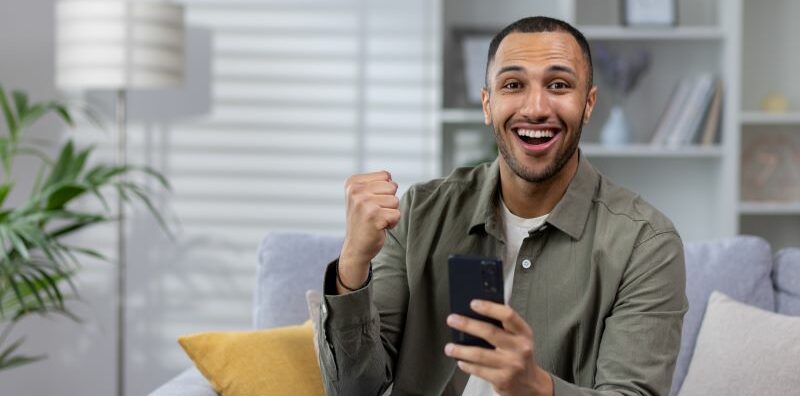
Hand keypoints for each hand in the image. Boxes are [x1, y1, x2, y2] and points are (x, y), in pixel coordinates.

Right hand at [338, 171, 399, 292]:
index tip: (372, 202)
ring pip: (395, 201)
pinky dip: (392, 223)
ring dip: (390, 212)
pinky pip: (397, 214)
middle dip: (389, 201)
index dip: (385, 190)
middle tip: (375, 212)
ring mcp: (364, 204)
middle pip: (392, 187)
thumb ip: (377, 183)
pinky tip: (379, 227)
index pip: (385, 175)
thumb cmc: (364, 219)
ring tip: (377, 220)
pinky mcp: (374, 217)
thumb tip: (393, 181)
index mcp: (353, 182)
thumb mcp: (363, 196)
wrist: (356, 247)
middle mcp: (356, 191)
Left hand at [444, 300, 552, 395]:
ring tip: (449, 347)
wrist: (530, 384)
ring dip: (461, 350)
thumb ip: (503, 325)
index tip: (473, 303)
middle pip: (490, 332)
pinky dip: (467, 365)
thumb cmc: (519, 355)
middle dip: (468, 324)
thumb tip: (475, 313)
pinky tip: (460, 361)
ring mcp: (511, 365)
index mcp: (523, 333)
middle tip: (452, 320)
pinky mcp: (502, 380)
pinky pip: (479, 370)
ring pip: (480, 354)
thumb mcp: (519, 337)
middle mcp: (519, 348)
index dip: (489, 308)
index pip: (508, 315)